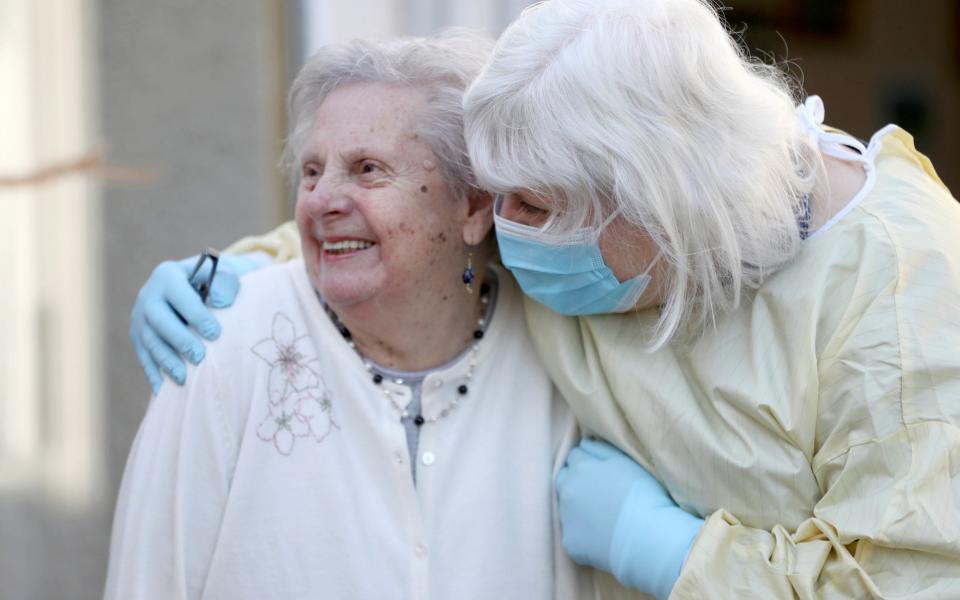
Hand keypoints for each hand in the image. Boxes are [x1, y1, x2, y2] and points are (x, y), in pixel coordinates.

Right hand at [130, 253, 258, 393]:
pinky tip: (165, 391)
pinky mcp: (139, 337)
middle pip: (158, 319)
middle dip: (178, 340)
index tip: (215, 334)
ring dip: (166, 361)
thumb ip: (225, 282)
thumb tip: (222, 302)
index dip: (196, 314)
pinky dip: (154, 374)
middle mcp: (149, 295)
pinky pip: (144, 357)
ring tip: (184, 379)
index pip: (179, 295)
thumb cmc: (218, 283)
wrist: (201, 286)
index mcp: (168, 275)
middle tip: (199, 358)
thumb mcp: (224, 274)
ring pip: (149, 341)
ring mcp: (140, 317)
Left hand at [556, 439, 702, 599]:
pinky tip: (602, 536)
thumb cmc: (643, 495)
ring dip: (577, 507)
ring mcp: (566, 519)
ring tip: (602, 515)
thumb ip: (600, 450)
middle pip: (563, 480)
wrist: (648, 538)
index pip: (575, 457)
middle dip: (575, 482)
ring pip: (566, 507)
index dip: (589, 462)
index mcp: (580, 468)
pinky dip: (584, 534)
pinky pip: (574, 534)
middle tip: (599, 493)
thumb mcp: (624, 462)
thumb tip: (584, 444)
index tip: (602, 472)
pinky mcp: (570, 543)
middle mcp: (567, 491)